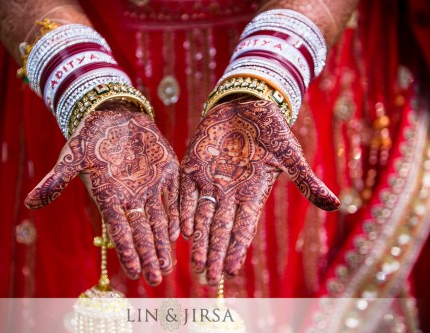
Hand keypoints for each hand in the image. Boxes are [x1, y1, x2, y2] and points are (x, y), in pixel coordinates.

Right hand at [25, 101, 179, 285]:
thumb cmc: (90, 136)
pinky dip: (177, 214)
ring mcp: (151, 185)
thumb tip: (30, 203)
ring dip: (163, 243)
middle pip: (142, 231)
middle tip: (156, 279)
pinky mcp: (167, 171)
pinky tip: (179, 233)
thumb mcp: (72, 156)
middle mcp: (132, 197)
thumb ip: (56, 180)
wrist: (114, 114)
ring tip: (167, 266)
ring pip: (159, 219)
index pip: (119, 229)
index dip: (127, 251)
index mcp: (110, 196)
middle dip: (149, 255)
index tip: (133, 274)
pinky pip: (174, 196)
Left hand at [180, 96, 339, 284]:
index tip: (230, 272)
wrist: (246, 104)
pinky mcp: (193, 166)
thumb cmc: (271, 130)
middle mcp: (228, 193)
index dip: (236, 249)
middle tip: (207, 279)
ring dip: (199, 240)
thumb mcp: (290, 155)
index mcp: (251, 193)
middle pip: (220, 229)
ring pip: (202, 216)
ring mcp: (209, 180)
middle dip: (214, 253)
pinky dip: (183, 210)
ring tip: (195, 264)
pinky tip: (182, 231)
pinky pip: (186, 192)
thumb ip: (306, 181)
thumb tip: (336, 206)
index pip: (243, 228)